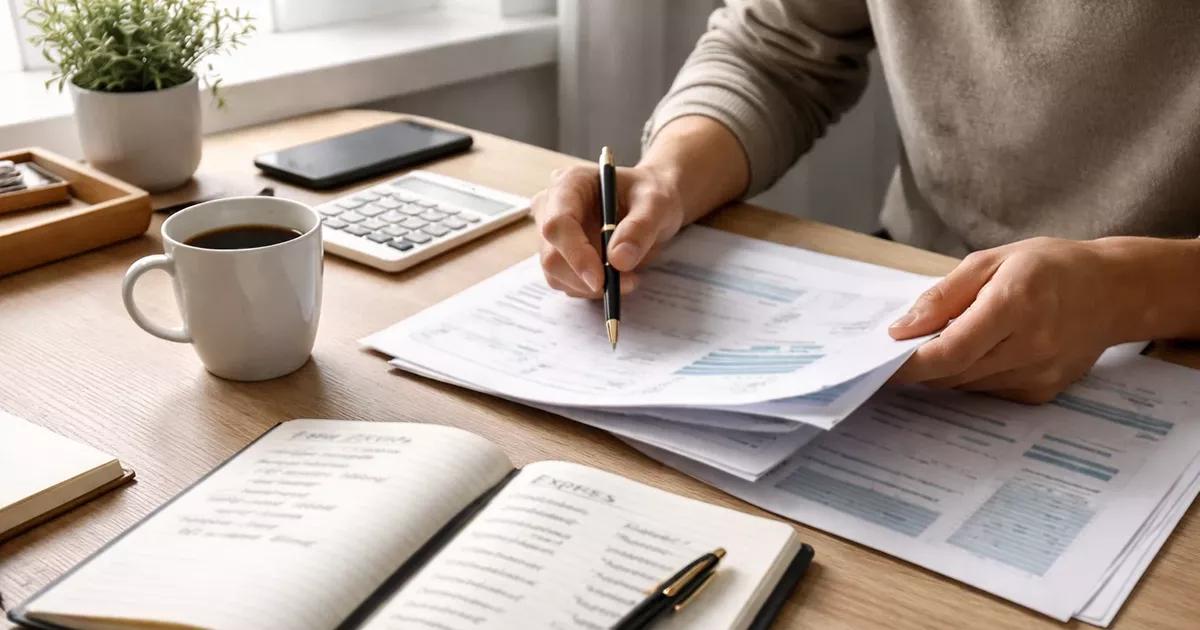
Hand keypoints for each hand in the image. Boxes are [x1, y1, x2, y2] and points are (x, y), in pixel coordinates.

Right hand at [531, 164, 684, 297]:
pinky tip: (617, 276)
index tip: (600, 280)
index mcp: (570, 183)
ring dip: (592, 287)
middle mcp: (552, 207)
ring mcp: (552, 234)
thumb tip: (618, 259)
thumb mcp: (657, 203)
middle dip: (586, 278)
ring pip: (556, 275)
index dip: (575, 254)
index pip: (558, 223)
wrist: (649, 203)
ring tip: (628, 277)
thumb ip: (640, 227)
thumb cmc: (650, 194)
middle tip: (626, 283)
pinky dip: (592, 289)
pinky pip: (567, 283)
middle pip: (551, 255)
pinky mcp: (559, 255)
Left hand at [887, 237, 1138, 402]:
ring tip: (945, 339)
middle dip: (919, 365)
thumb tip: (902, 329)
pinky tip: (981, 349)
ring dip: (944, 369)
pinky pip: (987, 390)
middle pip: (952, 373)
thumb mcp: (990, 261)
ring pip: (966, 384)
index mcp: (1014, 306)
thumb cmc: (1049, 267)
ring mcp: (1039, 374)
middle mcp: (1030, 346)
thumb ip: (943, 296)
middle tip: (900, 348)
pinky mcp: (1042, 392)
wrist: (1113, 291)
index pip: (949, 352)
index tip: (880, 363)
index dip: (908, 364)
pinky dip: (970, 374)